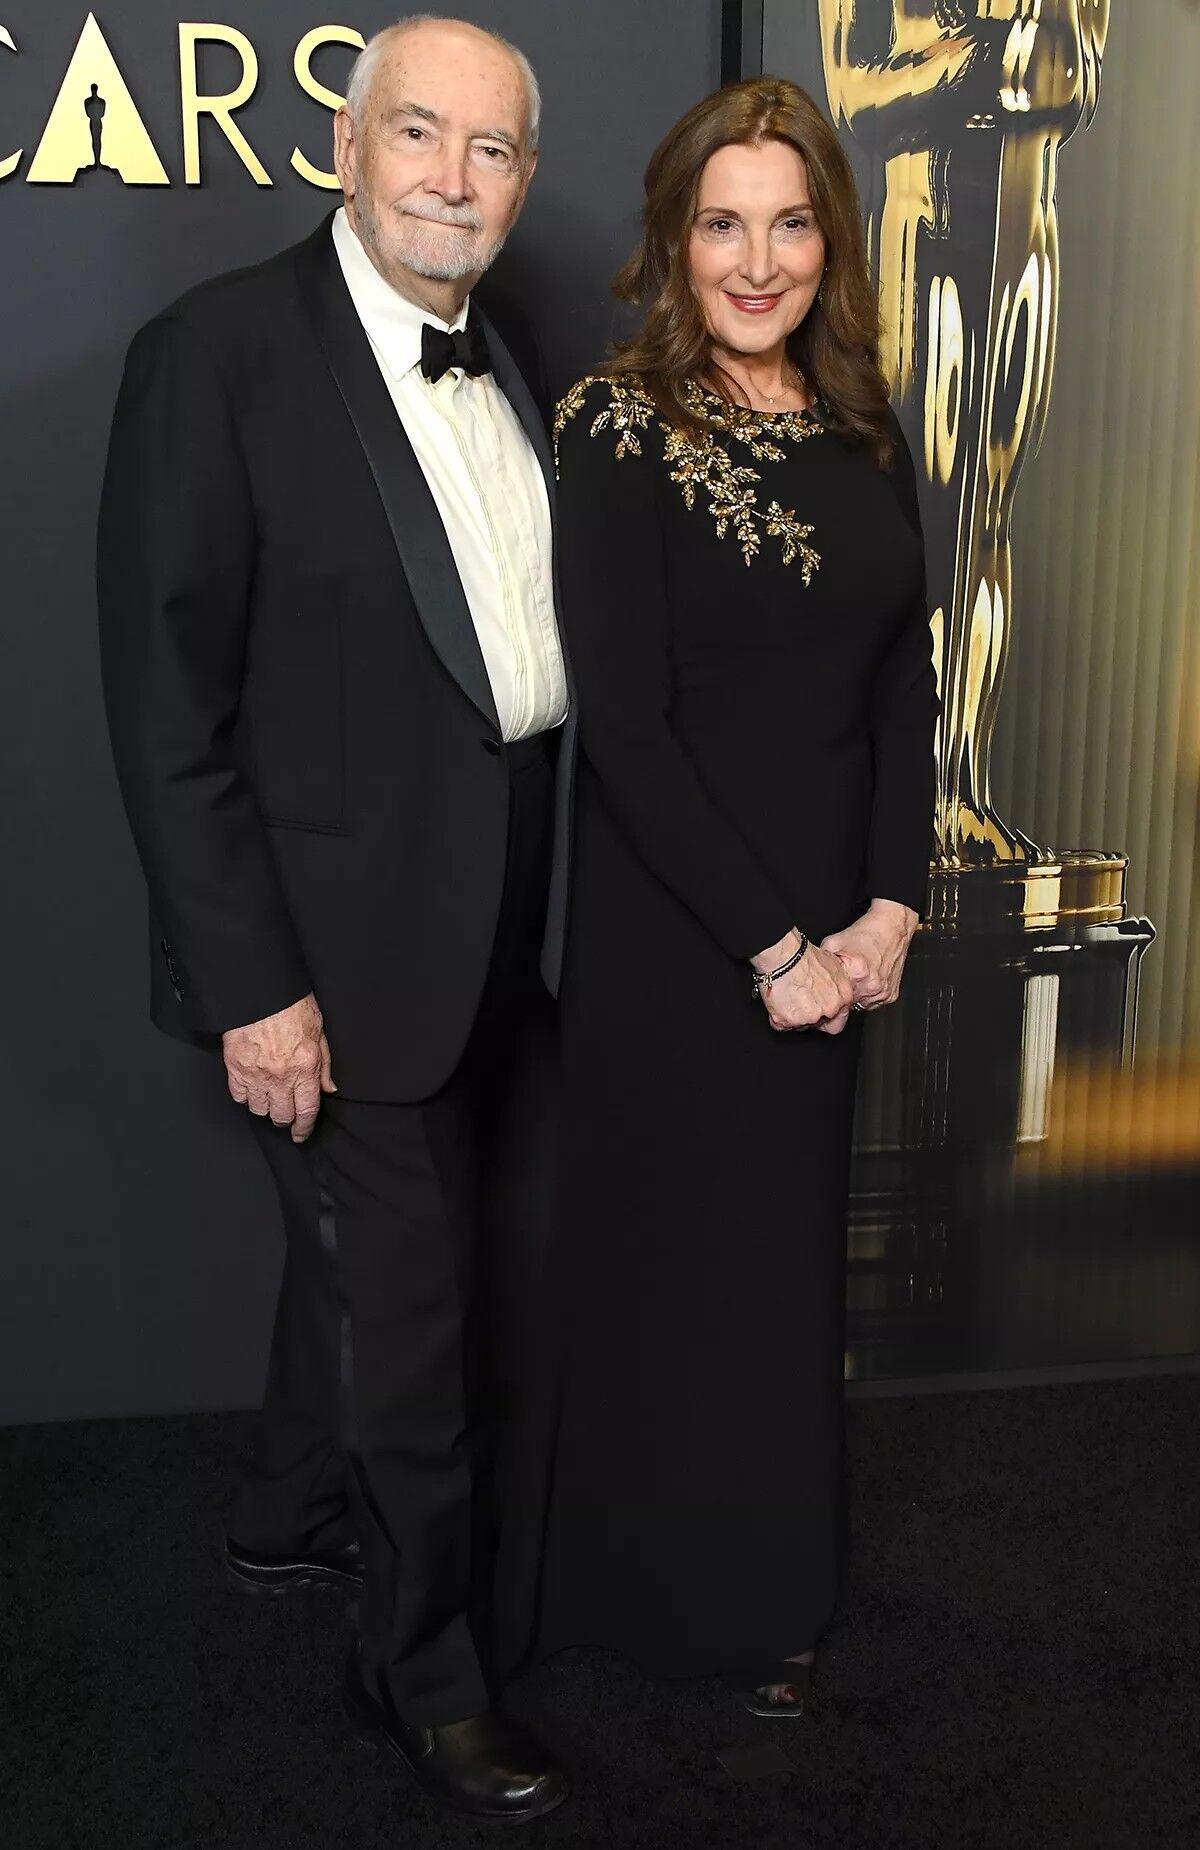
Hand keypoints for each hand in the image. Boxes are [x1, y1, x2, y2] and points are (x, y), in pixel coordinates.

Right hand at [222, 993, 335, 1142]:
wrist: (258, 991)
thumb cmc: (290, 1005)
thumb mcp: (318, 1031)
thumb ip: (324, 1064)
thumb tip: (329, 1088)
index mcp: (305, 1067)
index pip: (306, 1111)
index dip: (304, 1128)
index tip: (302, 1134)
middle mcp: (280, 1076)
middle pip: (281, 1115)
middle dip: (286, 1119)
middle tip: (287, 1114)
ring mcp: (255, 1074)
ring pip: (259, 1109)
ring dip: (266, 1107)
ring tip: (270, 1098)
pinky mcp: (234, 1068)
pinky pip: (239, 1096)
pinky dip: (246, 1096)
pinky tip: (252, 1088)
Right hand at [751, 929, 856, 1034]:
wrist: (783, 955)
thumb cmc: (803, 956)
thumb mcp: (833, 965)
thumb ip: (836, 984)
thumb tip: (832, 988)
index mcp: (843, 997)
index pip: (838, 1018)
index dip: (824, 1013)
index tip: (816, 1007)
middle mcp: (829, 1009)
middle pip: (818, 1023)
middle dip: (808, 1014)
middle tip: (798, 998)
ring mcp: (810, 1017)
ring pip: (800, 1024)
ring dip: (792, 1014)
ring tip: (787, 995)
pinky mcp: (790, 1021)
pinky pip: (782, 1025)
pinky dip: (778, 1015)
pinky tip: (778, 999)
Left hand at [821, 899, 918, 1011]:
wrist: (892, 929)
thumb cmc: (866, 934)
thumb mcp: (834, 942)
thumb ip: (821, 960)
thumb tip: (810, 973)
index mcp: (857, 973)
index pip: (834, 998)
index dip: (828, 995)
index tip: (826, 991)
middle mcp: (871, 985)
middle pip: (847, 1004)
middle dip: (841, 995)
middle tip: (842, 980)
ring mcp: (883, 992)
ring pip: (860, 1004)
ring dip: (855, 995)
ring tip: (856, 977)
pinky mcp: (891, 995)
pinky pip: (874, 1002)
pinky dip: (868, 994)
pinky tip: (866, 980)